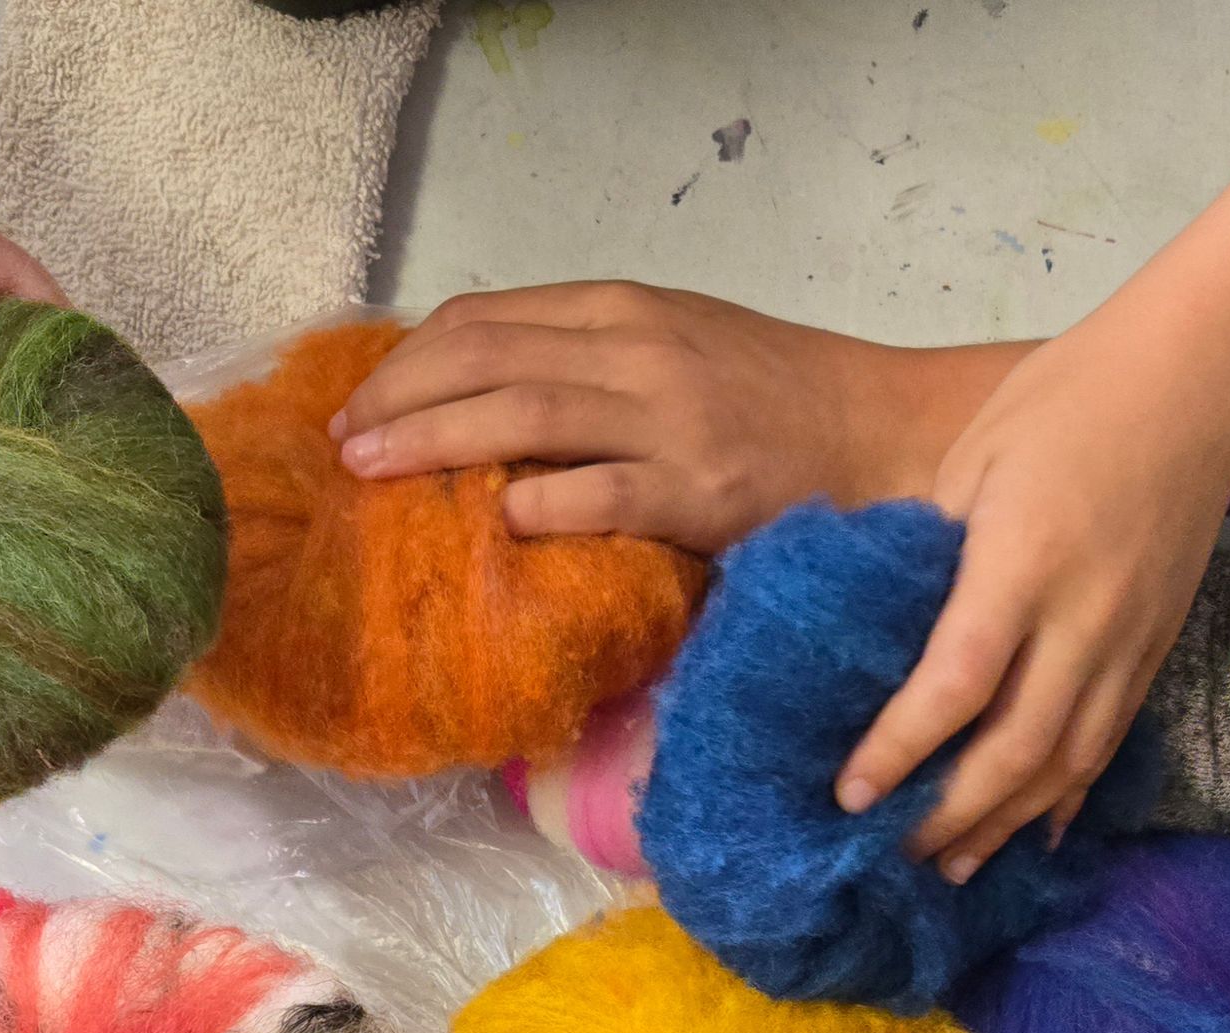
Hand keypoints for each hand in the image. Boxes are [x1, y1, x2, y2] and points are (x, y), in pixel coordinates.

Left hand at [329, 280, 957, 551]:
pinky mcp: (700, 490)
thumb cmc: (778, 402)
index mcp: (625, 311)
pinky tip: (494, 525)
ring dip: (432, 443)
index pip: (487, 319)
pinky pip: (596, 494)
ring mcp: (669, 419)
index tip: (361, 403)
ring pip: (520, 413)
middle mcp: (638, 350)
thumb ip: (592, 365)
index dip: (408, 360)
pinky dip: (534, 506)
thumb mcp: (678, 350)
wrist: (886, 432)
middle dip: (398, 398)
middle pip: (484, 357)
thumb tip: (485, 405)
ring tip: (373, 473)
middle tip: (344, 446)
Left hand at [836, 311, 1229, 876]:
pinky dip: (1066, 798)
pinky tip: (1029, 835)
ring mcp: (1130, 640)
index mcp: (1023, 562)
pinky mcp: (1158, 647)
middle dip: (946, 815)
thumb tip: (885, 635)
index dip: (898, 751)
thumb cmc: (1067, 397)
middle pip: (1014, 750)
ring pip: (1067, 763)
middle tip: (887, 854)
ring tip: (949, 867)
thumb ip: (932, 556)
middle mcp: (1083, 617)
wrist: (1201, 376)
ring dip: (1003, 826)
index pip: (954, 685)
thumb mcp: (973, 457)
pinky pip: (1108, 744)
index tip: (849, 795)